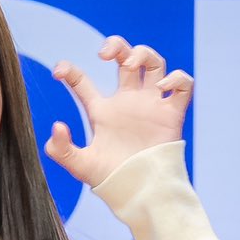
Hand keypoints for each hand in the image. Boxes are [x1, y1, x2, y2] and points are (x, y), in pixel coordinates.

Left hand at [45, 35, 192, 186]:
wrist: (141, 192)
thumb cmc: (111, 180)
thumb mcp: (80, 165)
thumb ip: (61, 150)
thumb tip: (56, 125)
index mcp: (101, 110)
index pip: (82, 81)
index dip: (69, 70)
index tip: (58, 71)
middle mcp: (127, 102)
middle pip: (125, 59)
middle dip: (117, 46)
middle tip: (104, 53)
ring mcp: (150, 105)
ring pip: (154, 63)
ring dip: (144, 54)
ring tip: (132, 63)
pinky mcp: (172, 114)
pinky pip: (183, 86)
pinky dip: (176, 79)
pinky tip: (161, 88)